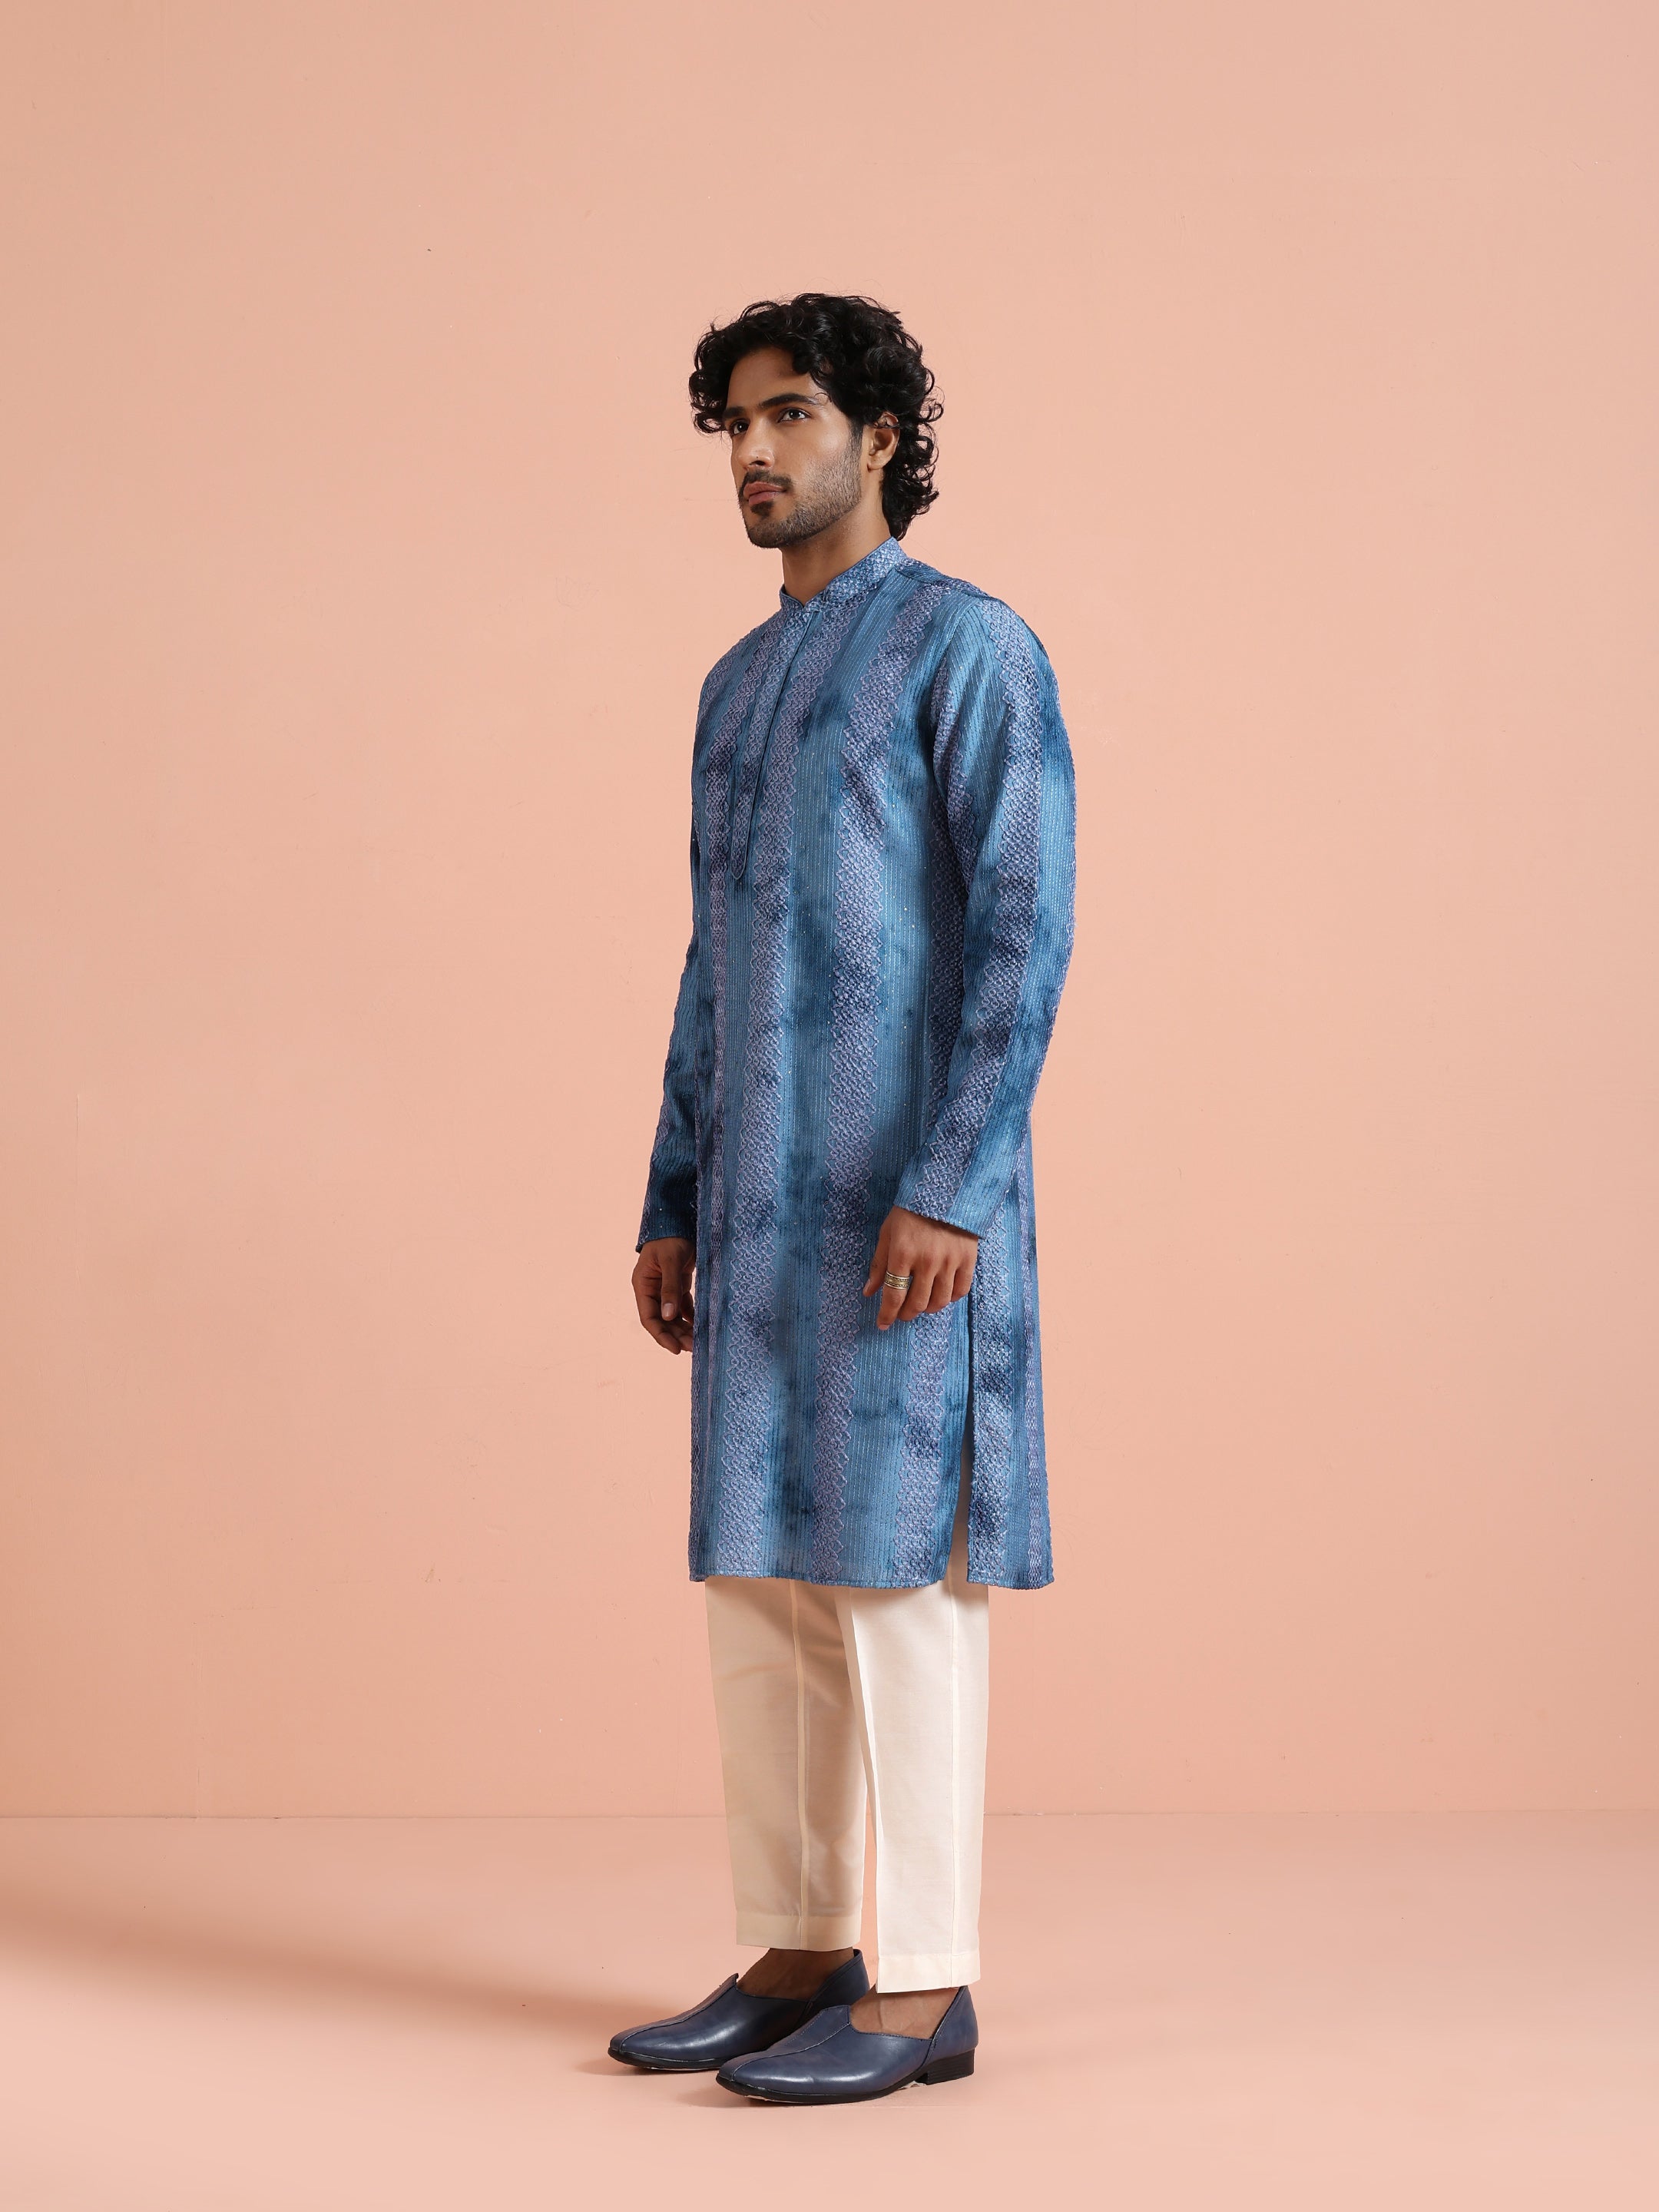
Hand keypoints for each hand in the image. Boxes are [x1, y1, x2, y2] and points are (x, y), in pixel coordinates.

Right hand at [633, 1236, 694, 1352]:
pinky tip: (700, 1325)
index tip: (675, 1348)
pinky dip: (691, 1316)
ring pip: (673, 1315)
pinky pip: (683, 1306)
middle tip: (693, 1347)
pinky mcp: (678, 1284)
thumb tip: (668, 1316)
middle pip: (662, 1320)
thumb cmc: (671, 1238)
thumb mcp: (670, 1261)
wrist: (679, 1219)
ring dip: (684, 1328)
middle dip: (676, 1334)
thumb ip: (670, 1288)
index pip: (649, 1318)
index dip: (661, 1335)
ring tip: (698, 1340)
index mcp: (643, 1285)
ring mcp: (665, 1288)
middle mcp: (652, 1290)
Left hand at [862, 1205, 977, 1330]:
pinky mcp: (968, 1259)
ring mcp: (949, 1262)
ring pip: (939, 1302)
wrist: (945, 1191)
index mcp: (903, 1254)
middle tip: (902, 1314)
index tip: (883, 1324)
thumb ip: (879, 1264)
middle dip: (906, 1314)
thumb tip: (868, 1291)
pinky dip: (949, 1299)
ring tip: (921, 1306)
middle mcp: (927, 1261)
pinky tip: (941, 1295)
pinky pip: (960, 1291)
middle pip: (917, 1303)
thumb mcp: (888, 1233)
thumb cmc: (910, 1212)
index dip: (887, 1314)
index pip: (893, 1295)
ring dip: (927, 1309)